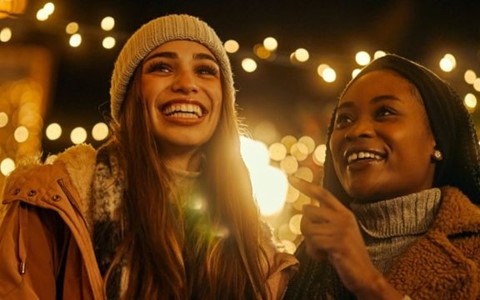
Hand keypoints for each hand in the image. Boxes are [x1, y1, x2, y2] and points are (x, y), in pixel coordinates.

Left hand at [289, 176, 403, 299]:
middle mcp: (343, 217)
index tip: (291, 178)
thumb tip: (306, 208)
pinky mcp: (338, 243)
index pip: (323, 194)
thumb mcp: (339, 232)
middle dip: (305, 227)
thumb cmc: (347, 254)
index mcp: (344, 213)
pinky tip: (324, 258)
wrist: (364, 275)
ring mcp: (341, 230)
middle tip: (316, 241)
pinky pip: (313, 242)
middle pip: (308, 211)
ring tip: (322, 251)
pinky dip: (314, 253)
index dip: (306, 185)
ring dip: (310, 243)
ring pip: (308, 228)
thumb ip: (326, 219)